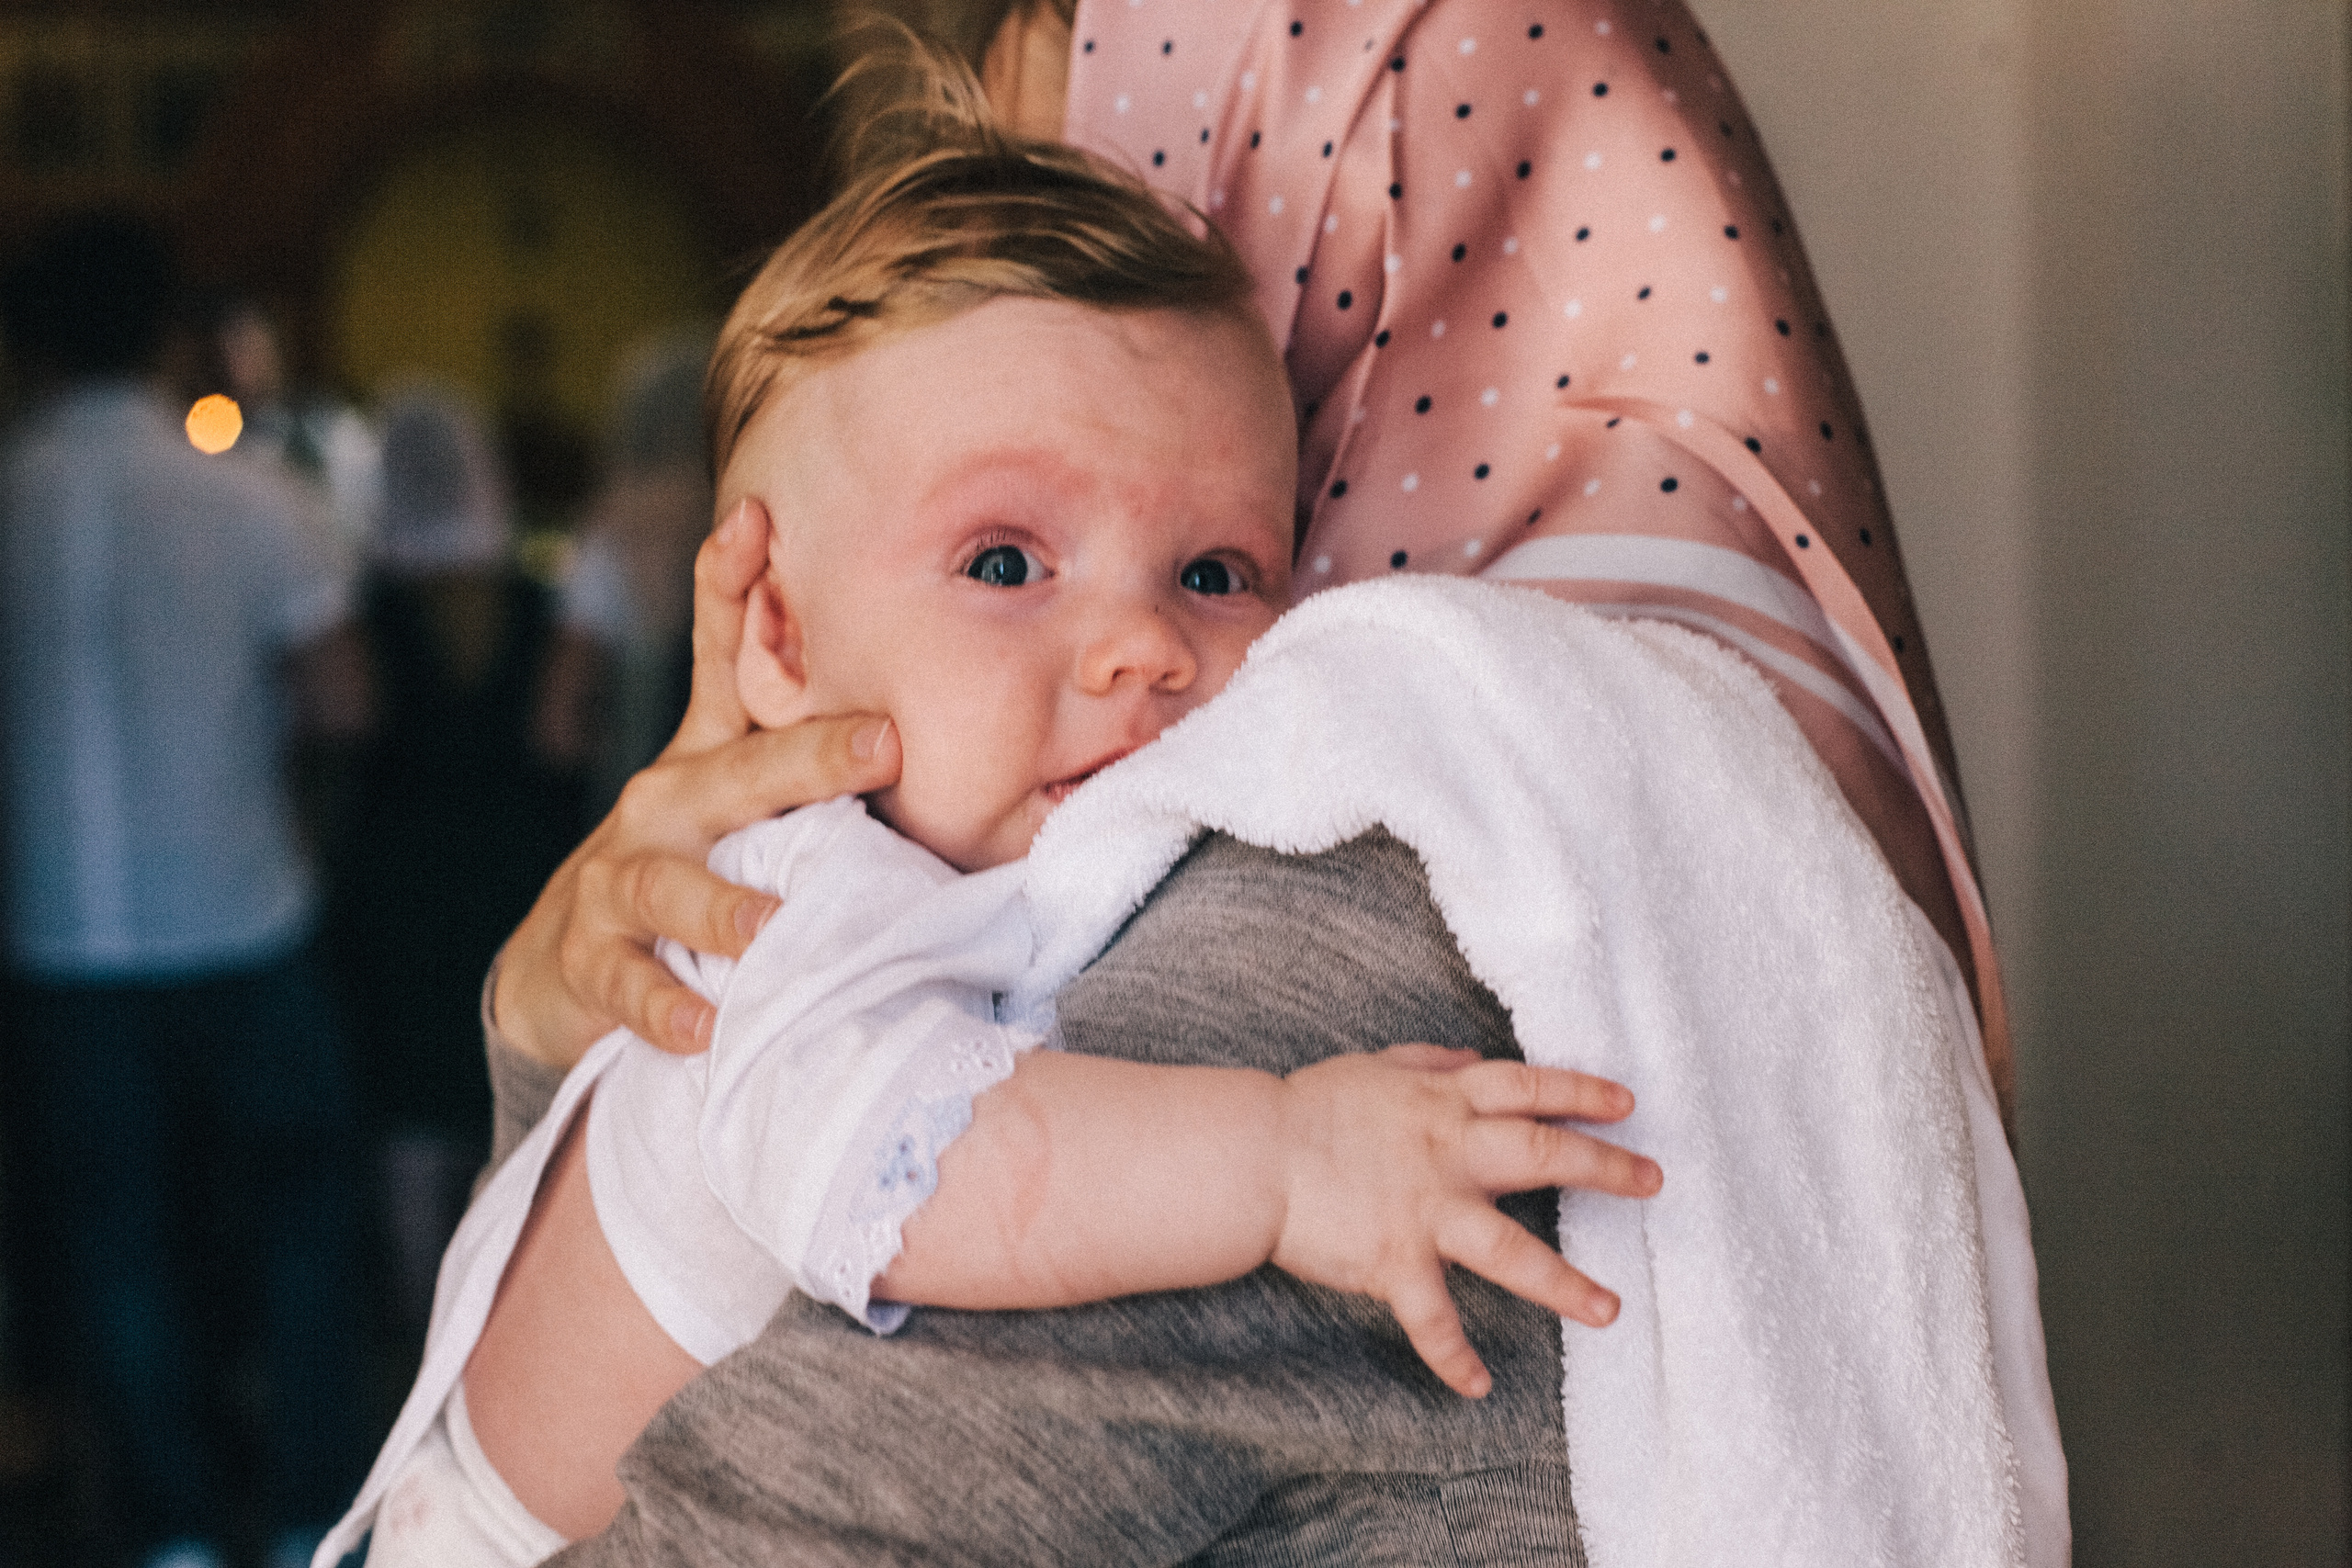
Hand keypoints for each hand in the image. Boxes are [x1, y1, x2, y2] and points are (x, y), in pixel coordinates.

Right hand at [492, 498, 902, 1066]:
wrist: (561, 967)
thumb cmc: (687, 870)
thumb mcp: (737, 803)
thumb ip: (811, 768)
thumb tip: (932, 724)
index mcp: (708, 760)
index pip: (717, 659)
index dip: (730, 587)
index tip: (757, 518)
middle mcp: (663, 805)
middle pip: (734, 772)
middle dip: (808, 754)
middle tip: (881, 742)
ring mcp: (619, 881)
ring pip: (671, 886)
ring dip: (724, 908)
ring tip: (772, 927)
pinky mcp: (590, 959)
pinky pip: (629, 985)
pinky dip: (665, 1007)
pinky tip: (706, 1026)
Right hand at [1270, 1045, 1660, 1398]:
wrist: (1251, 1154)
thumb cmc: (1308, 1107)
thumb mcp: (1376, 1066)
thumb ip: (1428, 1060)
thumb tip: (1471, 1056)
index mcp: (1444, 1100)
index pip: (1529, 1088)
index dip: (1582, 1092)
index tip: (1625, 1102)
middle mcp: (1448, 1153)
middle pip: (1543, 1154)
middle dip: (1606, 1168)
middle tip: (1653, 1180)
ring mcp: (1426, 1210)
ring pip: (1512, 1250)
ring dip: (1565, 1283)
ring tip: (1610, 1310)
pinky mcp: (1395, 1261)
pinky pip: (1433, 1319)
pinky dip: (1454, 1356)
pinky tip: (1478, 1385)